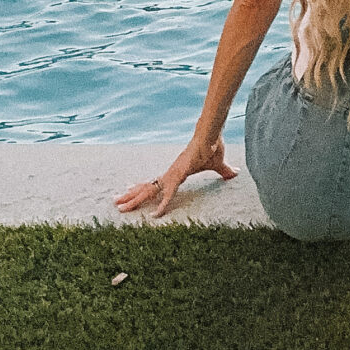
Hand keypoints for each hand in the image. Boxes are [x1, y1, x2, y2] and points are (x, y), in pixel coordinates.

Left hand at [114, 131, 235, 220]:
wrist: (211, 134)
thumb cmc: (212, 146)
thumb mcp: (217, 164)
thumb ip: (223, 171)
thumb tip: (234, 174)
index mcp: (175, 172)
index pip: (155, 183)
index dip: (143, 189)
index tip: (130, 193)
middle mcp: (170, 173)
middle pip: (146, 187)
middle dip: (130, 196)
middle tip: (115, 204)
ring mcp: (173, 174)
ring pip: (149, 190)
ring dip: (134, 199)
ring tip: (118, 206)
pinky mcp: (180, 174)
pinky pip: (169, 193)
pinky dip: (163, 204)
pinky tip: (155, 215)